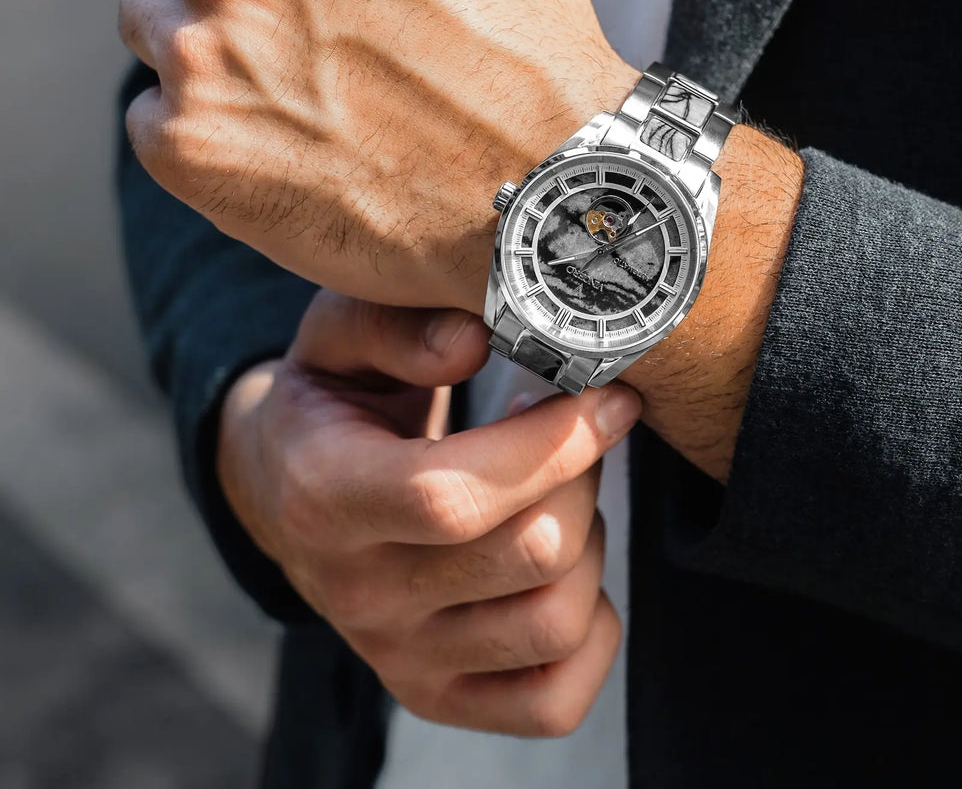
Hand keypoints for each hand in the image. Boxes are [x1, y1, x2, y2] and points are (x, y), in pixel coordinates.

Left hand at [120, 0, 636, 310]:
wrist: (543, 186)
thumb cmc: (524, 27)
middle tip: (325, 15)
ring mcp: (197, 56)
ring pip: (152, 16)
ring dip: (210, 35)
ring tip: (311, 80)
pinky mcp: (188, 149)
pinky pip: (153, 112)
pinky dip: (209, 121)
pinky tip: (292, 137)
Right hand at [219, 290, 641, 735]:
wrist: (287, 487)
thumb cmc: (330, 399)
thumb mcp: (339, 337)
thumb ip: (399, 327)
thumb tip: (475, 339)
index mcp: (325, 497)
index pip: (452, 496)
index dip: (551, 445)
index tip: (607, 396)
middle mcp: (359, 594)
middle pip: (530, 553)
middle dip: (582, 474)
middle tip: (573, 429)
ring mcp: (399, 658)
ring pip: (556, 621)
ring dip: (591, 543)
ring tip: (558, 492)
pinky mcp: (437, 695)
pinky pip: (555, 700)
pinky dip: (591, 630)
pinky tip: (567, 566)